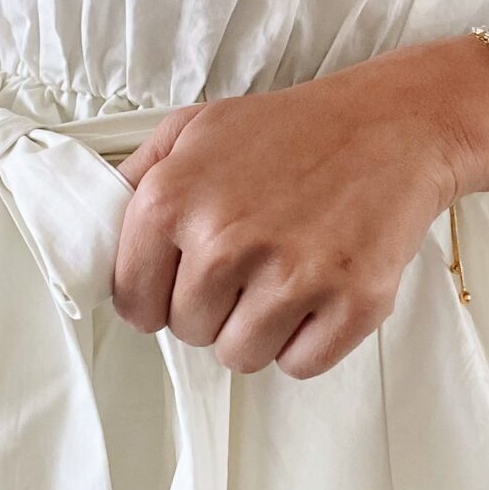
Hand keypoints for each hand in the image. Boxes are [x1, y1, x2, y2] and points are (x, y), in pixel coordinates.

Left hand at [109, 39, 488, 378]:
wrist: (395, 124)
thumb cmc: (293, 130)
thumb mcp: (196, 129)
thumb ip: (139, 179)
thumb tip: (93, 233)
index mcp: (173, 199)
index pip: (133, 302)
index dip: (157, 297)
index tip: (182, 282)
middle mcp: (225, 240)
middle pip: (189, 332)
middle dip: (214, 308)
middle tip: (252, 263)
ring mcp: (291, 275)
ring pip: (240, 356)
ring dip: (259, 329)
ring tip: (286, 276)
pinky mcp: (351, 302)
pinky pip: (300, 365)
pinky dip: (308, 341)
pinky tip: (320, 291)